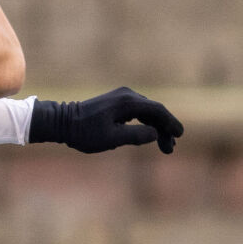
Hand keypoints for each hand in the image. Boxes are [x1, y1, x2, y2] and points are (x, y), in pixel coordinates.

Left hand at [29, 88, 182, 154]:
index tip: (180, 136)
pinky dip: (146, 123)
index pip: (157, 111)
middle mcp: (127, 95)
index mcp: (128, 102)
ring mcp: (122, 97)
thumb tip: (154, 134)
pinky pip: (138, 111)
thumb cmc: (84, 132)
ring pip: (147, 111)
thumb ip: (135, 136)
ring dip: (156, 127)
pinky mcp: (117, 102)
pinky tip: (150, 136)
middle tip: (171, 148)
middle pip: (155, 111)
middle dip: (165, 129)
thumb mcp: (111, 139)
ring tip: (164, 145)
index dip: (170, 124)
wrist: (62, 122)